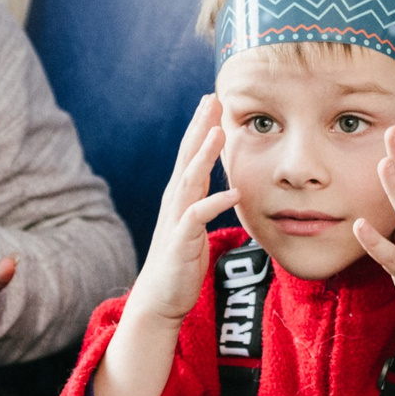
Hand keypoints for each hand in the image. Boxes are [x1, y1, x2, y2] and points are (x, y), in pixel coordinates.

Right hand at [124, 94, 240, 331]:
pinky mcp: (181, 241)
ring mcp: (176, 220)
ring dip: (203, 156)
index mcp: (181, 196)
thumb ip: (205, 201)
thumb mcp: (195, 224)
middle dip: (199, 126)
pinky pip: (198, 217)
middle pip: (187, 156)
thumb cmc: (180, 262)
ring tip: (219, 131)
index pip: (190, 153)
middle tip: (212, 97)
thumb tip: (224, 185)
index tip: (213, 99)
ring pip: (189, 180)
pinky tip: (234, 192)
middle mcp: (175, 202)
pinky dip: (215, 203)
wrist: (160, 298)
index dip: (201, 125)